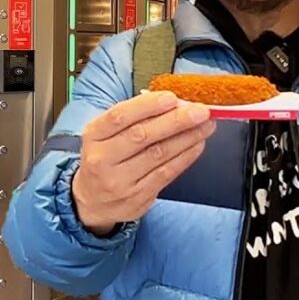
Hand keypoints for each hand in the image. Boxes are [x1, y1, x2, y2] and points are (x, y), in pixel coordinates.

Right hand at [73, 91, 214, 235]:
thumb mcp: (105, 134)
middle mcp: (103, 159)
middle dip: (176, 121)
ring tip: (206, 125)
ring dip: (187, 137)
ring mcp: (120, 181)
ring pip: (158, 154)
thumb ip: (134, 118)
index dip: (147, 105)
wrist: (92, 201)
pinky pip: (166, 173)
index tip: (171, 98)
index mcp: (94, 136)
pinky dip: (185, 156)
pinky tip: (197, 144)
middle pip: (142, 135)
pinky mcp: (137, 197)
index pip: (120, 116)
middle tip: (200, 111)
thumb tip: (174, 104)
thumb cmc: (105, 159)